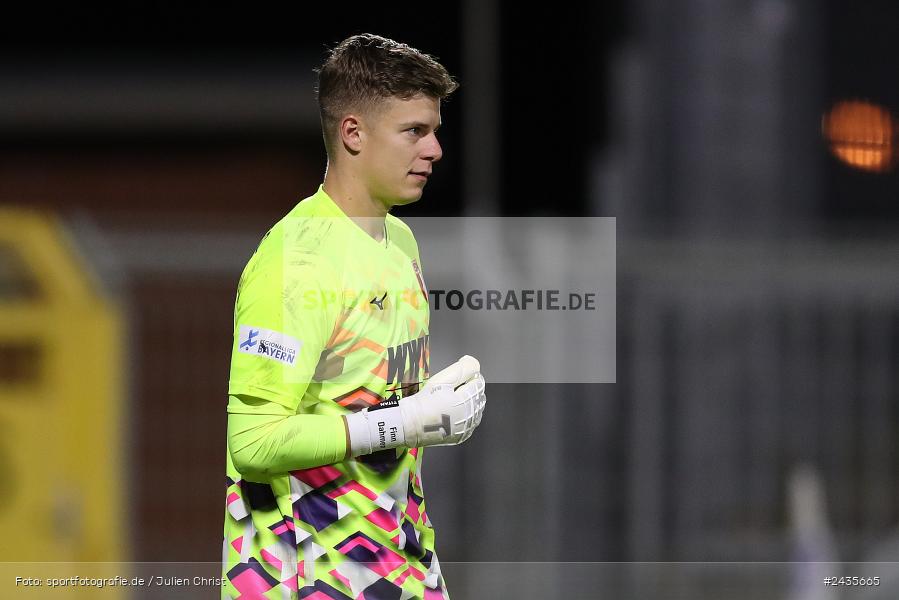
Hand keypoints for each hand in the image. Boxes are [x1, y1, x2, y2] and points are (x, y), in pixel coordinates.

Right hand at [344, 355, 486, 454]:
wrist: (409, 425)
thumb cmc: (424, 401)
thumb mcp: (442, 379)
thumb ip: (462, 369)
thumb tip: (474, 364)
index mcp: (467, 400)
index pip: (478, 382)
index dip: (469, 375)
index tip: (457, 377)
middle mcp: (470, 417)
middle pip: (478, 396)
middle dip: (469, 389)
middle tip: (451, 388)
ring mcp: (466, 429)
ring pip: (476, 410)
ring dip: (469, 402)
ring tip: (452, 400)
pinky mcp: (461, 437)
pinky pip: (470, 423)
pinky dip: (466, 415)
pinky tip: (454, 412)